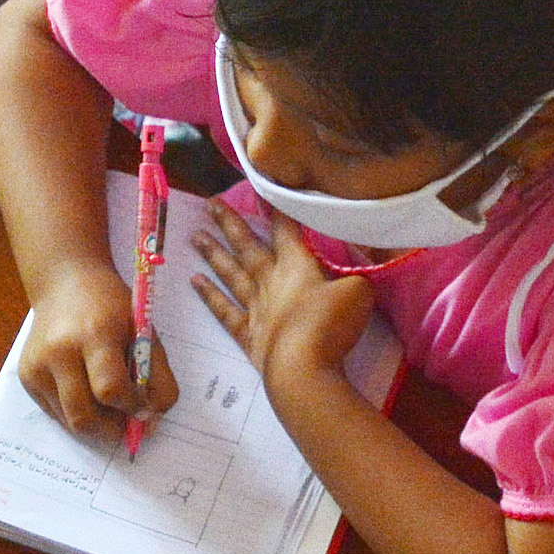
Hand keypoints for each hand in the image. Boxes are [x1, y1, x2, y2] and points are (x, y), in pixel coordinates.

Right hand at [17, 258, 175, 444]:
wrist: (65, 284)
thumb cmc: (112, 309)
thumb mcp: (146, 333)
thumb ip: (158, 379)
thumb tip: (149, 422)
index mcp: (94, 333)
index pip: (110, 390)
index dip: (131, 407)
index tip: (144, 406)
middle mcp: (58, 351)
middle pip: (84, 417)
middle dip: (112, 430)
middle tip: (128, 423)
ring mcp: (37, 366)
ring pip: (69, 422)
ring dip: (96, 427)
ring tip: (110, 409)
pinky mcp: (26, 377)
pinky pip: (56, 414)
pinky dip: (78, 414)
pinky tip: (88, 393)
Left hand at [189, 202, 374, 391]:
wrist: (302, 366)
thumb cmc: (330, 324)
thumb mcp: (358, 291)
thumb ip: (356, 275)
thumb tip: (355, 269)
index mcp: (296, 267)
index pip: (285, 231)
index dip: (275, 209)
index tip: (261, 188)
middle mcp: (270, 282)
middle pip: (248, 247)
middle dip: (230, 224)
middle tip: (211, 203)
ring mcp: (255, 308)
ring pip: (231, 274)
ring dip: (214, 254)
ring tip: (196, 235)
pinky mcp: (248, 335)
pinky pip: (224, 311)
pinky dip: (209, 296)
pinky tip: (195, 281)